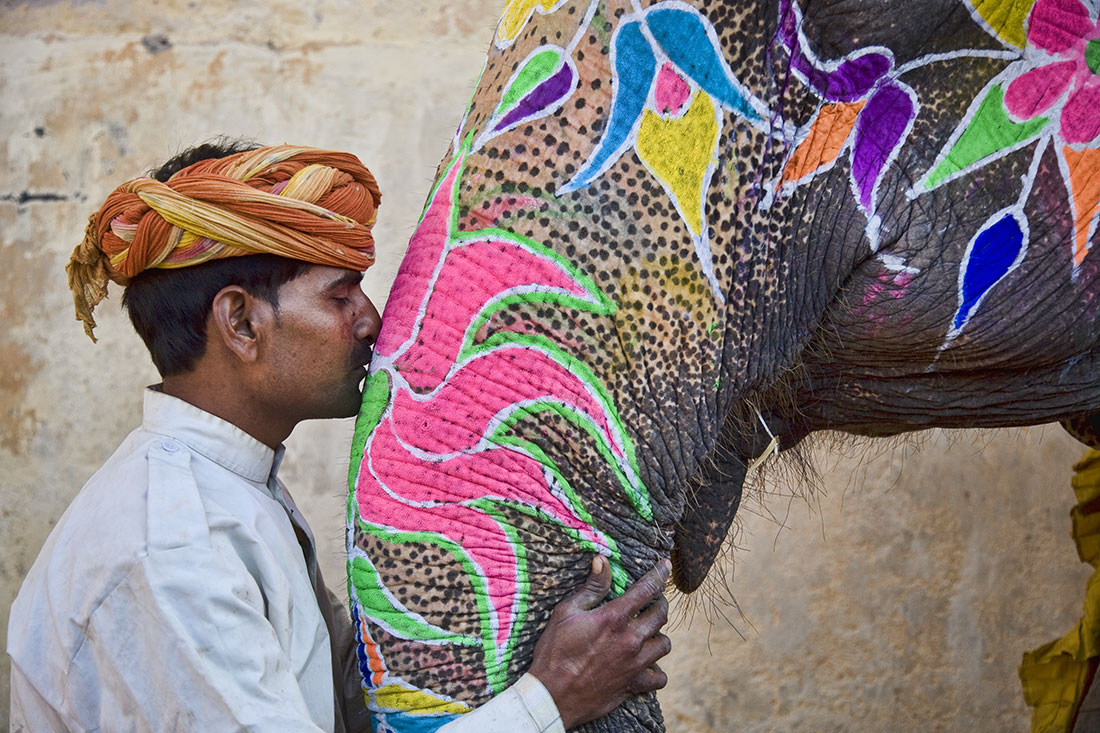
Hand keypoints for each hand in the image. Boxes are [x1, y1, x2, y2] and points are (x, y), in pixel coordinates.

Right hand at [528, 555, 671, 729]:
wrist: (552, 695)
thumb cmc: (555, 651)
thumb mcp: (566, 612)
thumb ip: (590, 587)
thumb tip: (602, 561)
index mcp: (614, 618)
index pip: (647, 588)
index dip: (659, 573)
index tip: (665, 565)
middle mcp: (631, 639)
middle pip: (661, 614)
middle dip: (659, 602)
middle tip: (651, 601)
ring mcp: (635, 664)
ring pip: (664, 644)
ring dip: (658, 634)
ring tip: (648, 631)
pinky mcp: (634, 685)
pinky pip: (660, 677)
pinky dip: (657, 670)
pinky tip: (647, 664)